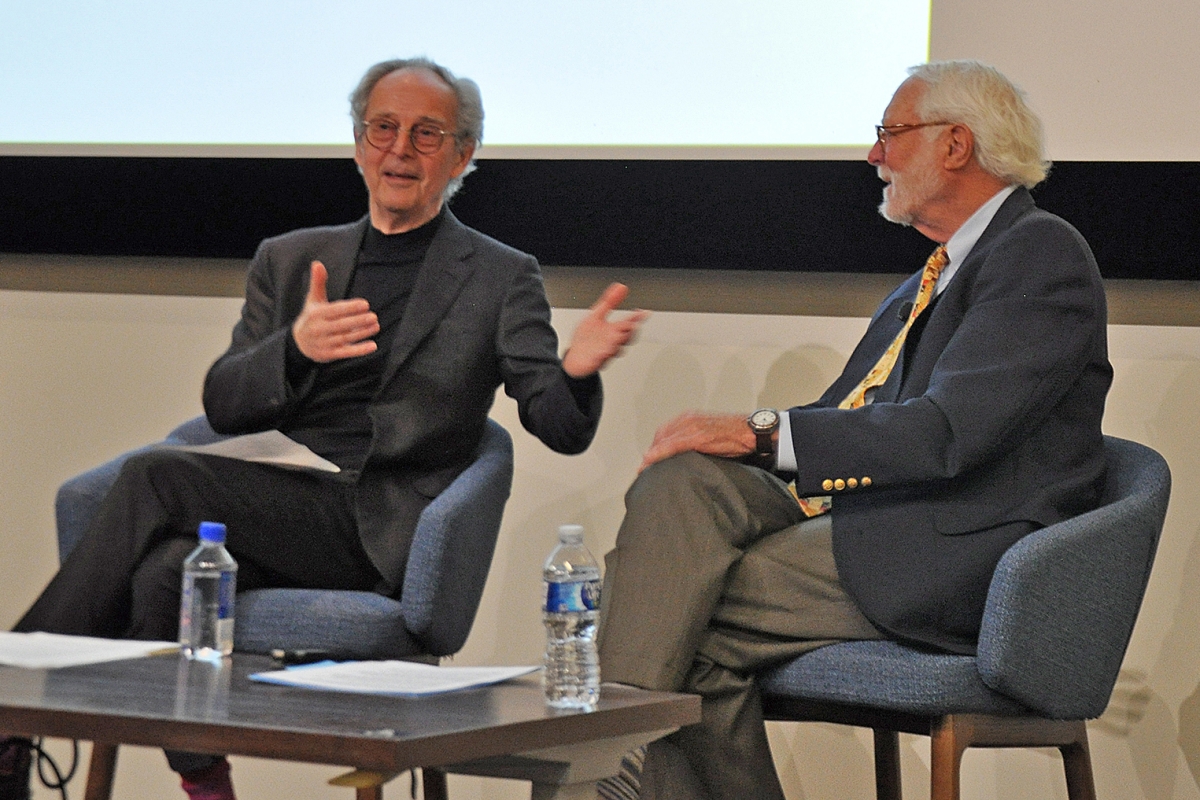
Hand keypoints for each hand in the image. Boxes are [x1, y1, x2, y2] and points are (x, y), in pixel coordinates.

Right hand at [291, 261, 379, 362]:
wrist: (298, 342)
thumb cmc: (311, 317)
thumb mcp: (313, 300)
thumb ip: (318, 282)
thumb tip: (317, 263)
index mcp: (316, 314)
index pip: (335, 310)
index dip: (350, 307)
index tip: (365, 304)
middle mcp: (319, 329)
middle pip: (342, 325)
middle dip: (358, 321)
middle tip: (374, 316)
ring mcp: (324, 343)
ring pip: (345, 338)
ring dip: (362, 333)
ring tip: (376, 326)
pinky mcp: (330, 354)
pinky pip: (346, 353)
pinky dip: (359, 350)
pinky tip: (373, 346)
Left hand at [561, 283, 648, 377]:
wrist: (575, 358)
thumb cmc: (586, 339)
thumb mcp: (596, 315)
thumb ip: (609, 301)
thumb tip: (621, 287)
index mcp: (613, 329)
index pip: (628, 322)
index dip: (637, 317)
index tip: (643, 313)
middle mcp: (612, 340)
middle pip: (627, 336)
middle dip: (629, 331)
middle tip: (631, 325)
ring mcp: (605, 350)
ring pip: (617, 347)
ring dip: (617, 342)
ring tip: (617, 336)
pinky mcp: (596, 360)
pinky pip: (601, 357)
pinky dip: (603, 354)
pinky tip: (604, 350)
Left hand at [640, 412, 754, 471]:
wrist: (753, 432)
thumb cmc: (736, 434)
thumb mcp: (711, 432)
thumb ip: (697, 439)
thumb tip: (689, 454)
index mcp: (690, 417)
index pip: (665, 431)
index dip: (655, 445)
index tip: (649, 458)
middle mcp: (688, 419)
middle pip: (661, 436)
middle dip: (651, 451)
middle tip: (645, 467)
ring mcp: (692, 428)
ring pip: (663, 441)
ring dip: (651, 455)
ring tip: (644, 469)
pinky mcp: (698, 437)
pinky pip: (672, 446)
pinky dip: (658, 454)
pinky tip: (649, 462)